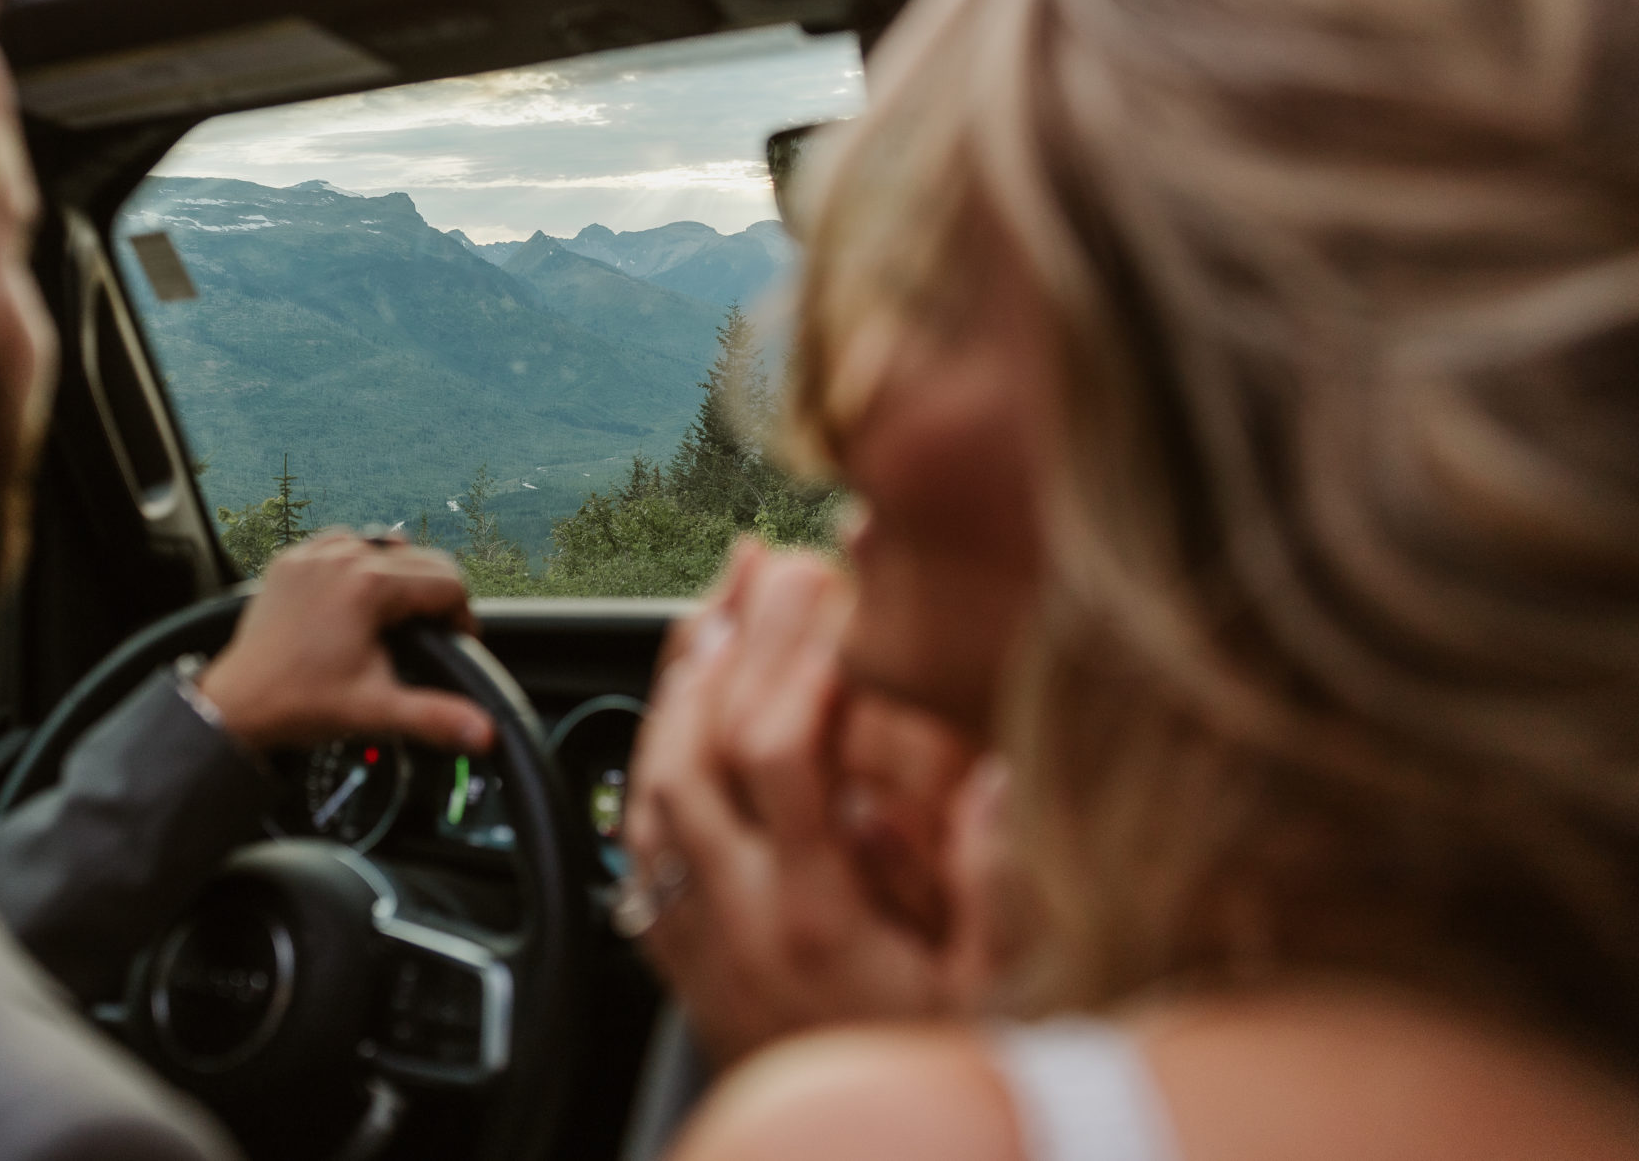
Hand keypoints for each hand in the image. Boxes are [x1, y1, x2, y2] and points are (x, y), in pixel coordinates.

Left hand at [197, 533, 494, 753]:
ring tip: (395, 618)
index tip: (457, 642)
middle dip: (435, 596)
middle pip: (420, 559)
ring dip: (399, 577)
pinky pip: (341, 545)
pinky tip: (356, 599)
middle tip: (432, 635)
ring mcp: (313, 554)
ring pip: (382, 546)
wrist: (235, 704)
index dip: (462, 616)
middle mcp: (342, 557)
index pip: (446, 582)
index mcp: (369, 585)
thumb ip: (436, 717)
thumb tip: (485, 733)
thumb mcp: (375, 711)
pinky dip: (358, 565)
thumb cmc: (299, 703)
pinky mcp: (291, 560)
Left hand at [622, 541, 1008, 1066]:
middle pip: (696, 752)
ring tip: (714, 608)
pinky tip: (678, 713)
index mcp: (817, 920)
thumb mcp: (997, 1003)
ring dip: (678, 689)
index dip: (797, 660)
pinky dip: (652, 758)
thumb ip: (996, 896)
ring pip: (651, 789)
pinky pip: (641, 840)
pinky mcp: (682, 956)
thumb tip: (998, 783)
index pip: (779, 756)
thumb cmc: (935, 1073)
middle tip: (761, 563)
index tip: (827, 586)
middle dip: (726, 644)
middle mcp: (739, 920)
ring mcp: (699, 937)